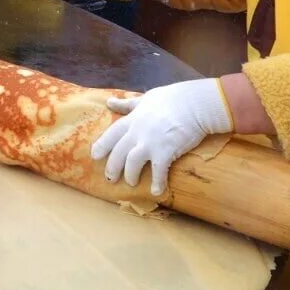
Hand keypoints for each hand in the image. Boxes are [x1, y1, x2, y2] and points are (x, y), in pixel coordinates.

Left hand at [90, 79, 234, 195]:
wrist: (194, 104)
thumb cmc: (171, 99)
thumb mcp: (145, 99)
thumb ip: (127, 104)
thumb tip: (109, 102)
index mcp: (132, 120)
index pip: (111, 134)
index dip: (102, 146)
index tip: (94, 156)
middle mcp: (137, 132)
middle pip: (118, 153)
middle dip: (112, 167)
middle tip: (110, 178)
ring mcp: (150, 143)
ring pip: (132, 163)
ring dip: (130, 175)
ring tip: (130, 183)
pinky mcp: (166, 152)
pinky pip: (157, 171)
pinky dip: (156, 182)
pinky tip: (156, 191)